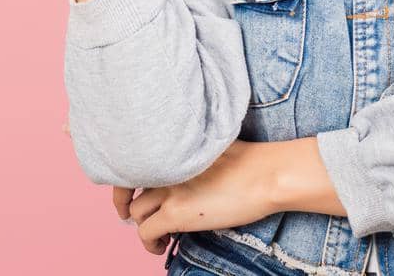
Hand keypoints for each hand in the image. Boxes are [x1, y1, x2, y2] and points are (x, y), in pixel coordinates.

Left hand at [111, 141, 278, 254]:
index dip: (128, 180)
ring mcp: (168, 190)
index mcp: (171, 149)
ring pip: (136, 212)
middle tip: (133, 216)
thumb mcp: (210, 147)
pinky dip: (149, 244)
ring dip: (143, 225)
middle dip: (128, 205)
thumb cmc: (250, 160)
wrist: (265, 174)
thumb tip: (184, 169)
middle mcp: (163, 167)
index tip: (132, 191)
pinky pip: (146, 233)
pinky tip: (162, 246)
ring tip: (158, 234)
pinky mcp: (175, 214)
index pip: (133, 162)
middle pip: (128, 188)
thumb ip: (189, 155)